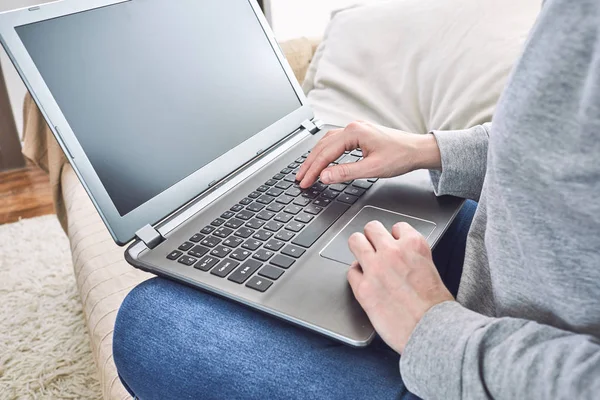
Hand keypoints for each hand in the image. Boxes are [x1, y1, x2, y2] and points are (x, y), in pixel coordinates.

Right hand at [296, 121, 440, 188]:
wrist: (418, 150)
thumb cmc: (401, 156)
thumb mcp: (372, 169)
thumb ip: (346, 173)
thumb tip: (324, 176)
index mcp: (354, 132)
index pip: (326, 153)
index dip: (313, 169)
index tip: (305, 182)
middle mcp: (353, 127)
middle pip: (323, 146)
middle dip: (309, 163)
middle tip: (300, 178)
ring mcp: (356, 130)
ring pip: (327, 142)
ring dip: (316, 157)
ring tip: (307, 170)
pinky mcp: (359, 135)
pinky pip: (336, 142)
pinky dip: (326, 152)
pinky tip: (323, 160)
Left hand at [347, 221, 453, 353]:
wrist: (432, 331)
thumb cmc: (437, 308)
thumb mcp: (431, 269)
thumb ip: (414, 257)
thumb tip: (402, 258)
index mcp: (414, 245)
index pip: (398, 227)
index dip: (395, 237)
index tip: (394, 244)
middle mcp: (393, 252)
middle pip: (372, 228)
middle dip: (372, 237)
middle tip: (373, 247)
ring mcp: (375, 268)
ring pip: (355, 241)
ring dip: (359, 248)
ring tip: (362, 257)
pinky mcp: (363, 288)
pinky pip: (351, 271)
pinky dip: (356, 275)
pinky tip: (364, 281)